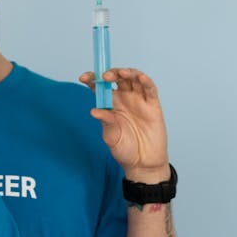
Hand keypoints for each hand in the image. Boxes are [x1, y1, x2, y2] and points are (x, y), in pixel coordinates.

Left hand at [78, 68, 169, 182]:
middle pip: (118, 79)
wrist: (142, 163)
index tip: (83, 78)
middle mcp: (125, 100)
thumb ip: (106, 122)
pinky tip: (141, 78)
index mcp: (111, 105)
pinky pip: (151, 90)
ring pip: (134, 79)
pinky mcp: (153, 107)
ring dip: (128, 73)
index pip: (100, 87)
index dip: (92, 79)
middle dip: (111, 74)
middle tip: (104, 77)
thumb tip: (94, 111)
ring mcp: (139, 101)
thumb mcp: (111, 137)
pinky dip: (146, 82)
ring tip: (120, 73)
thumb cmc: (125, 150)